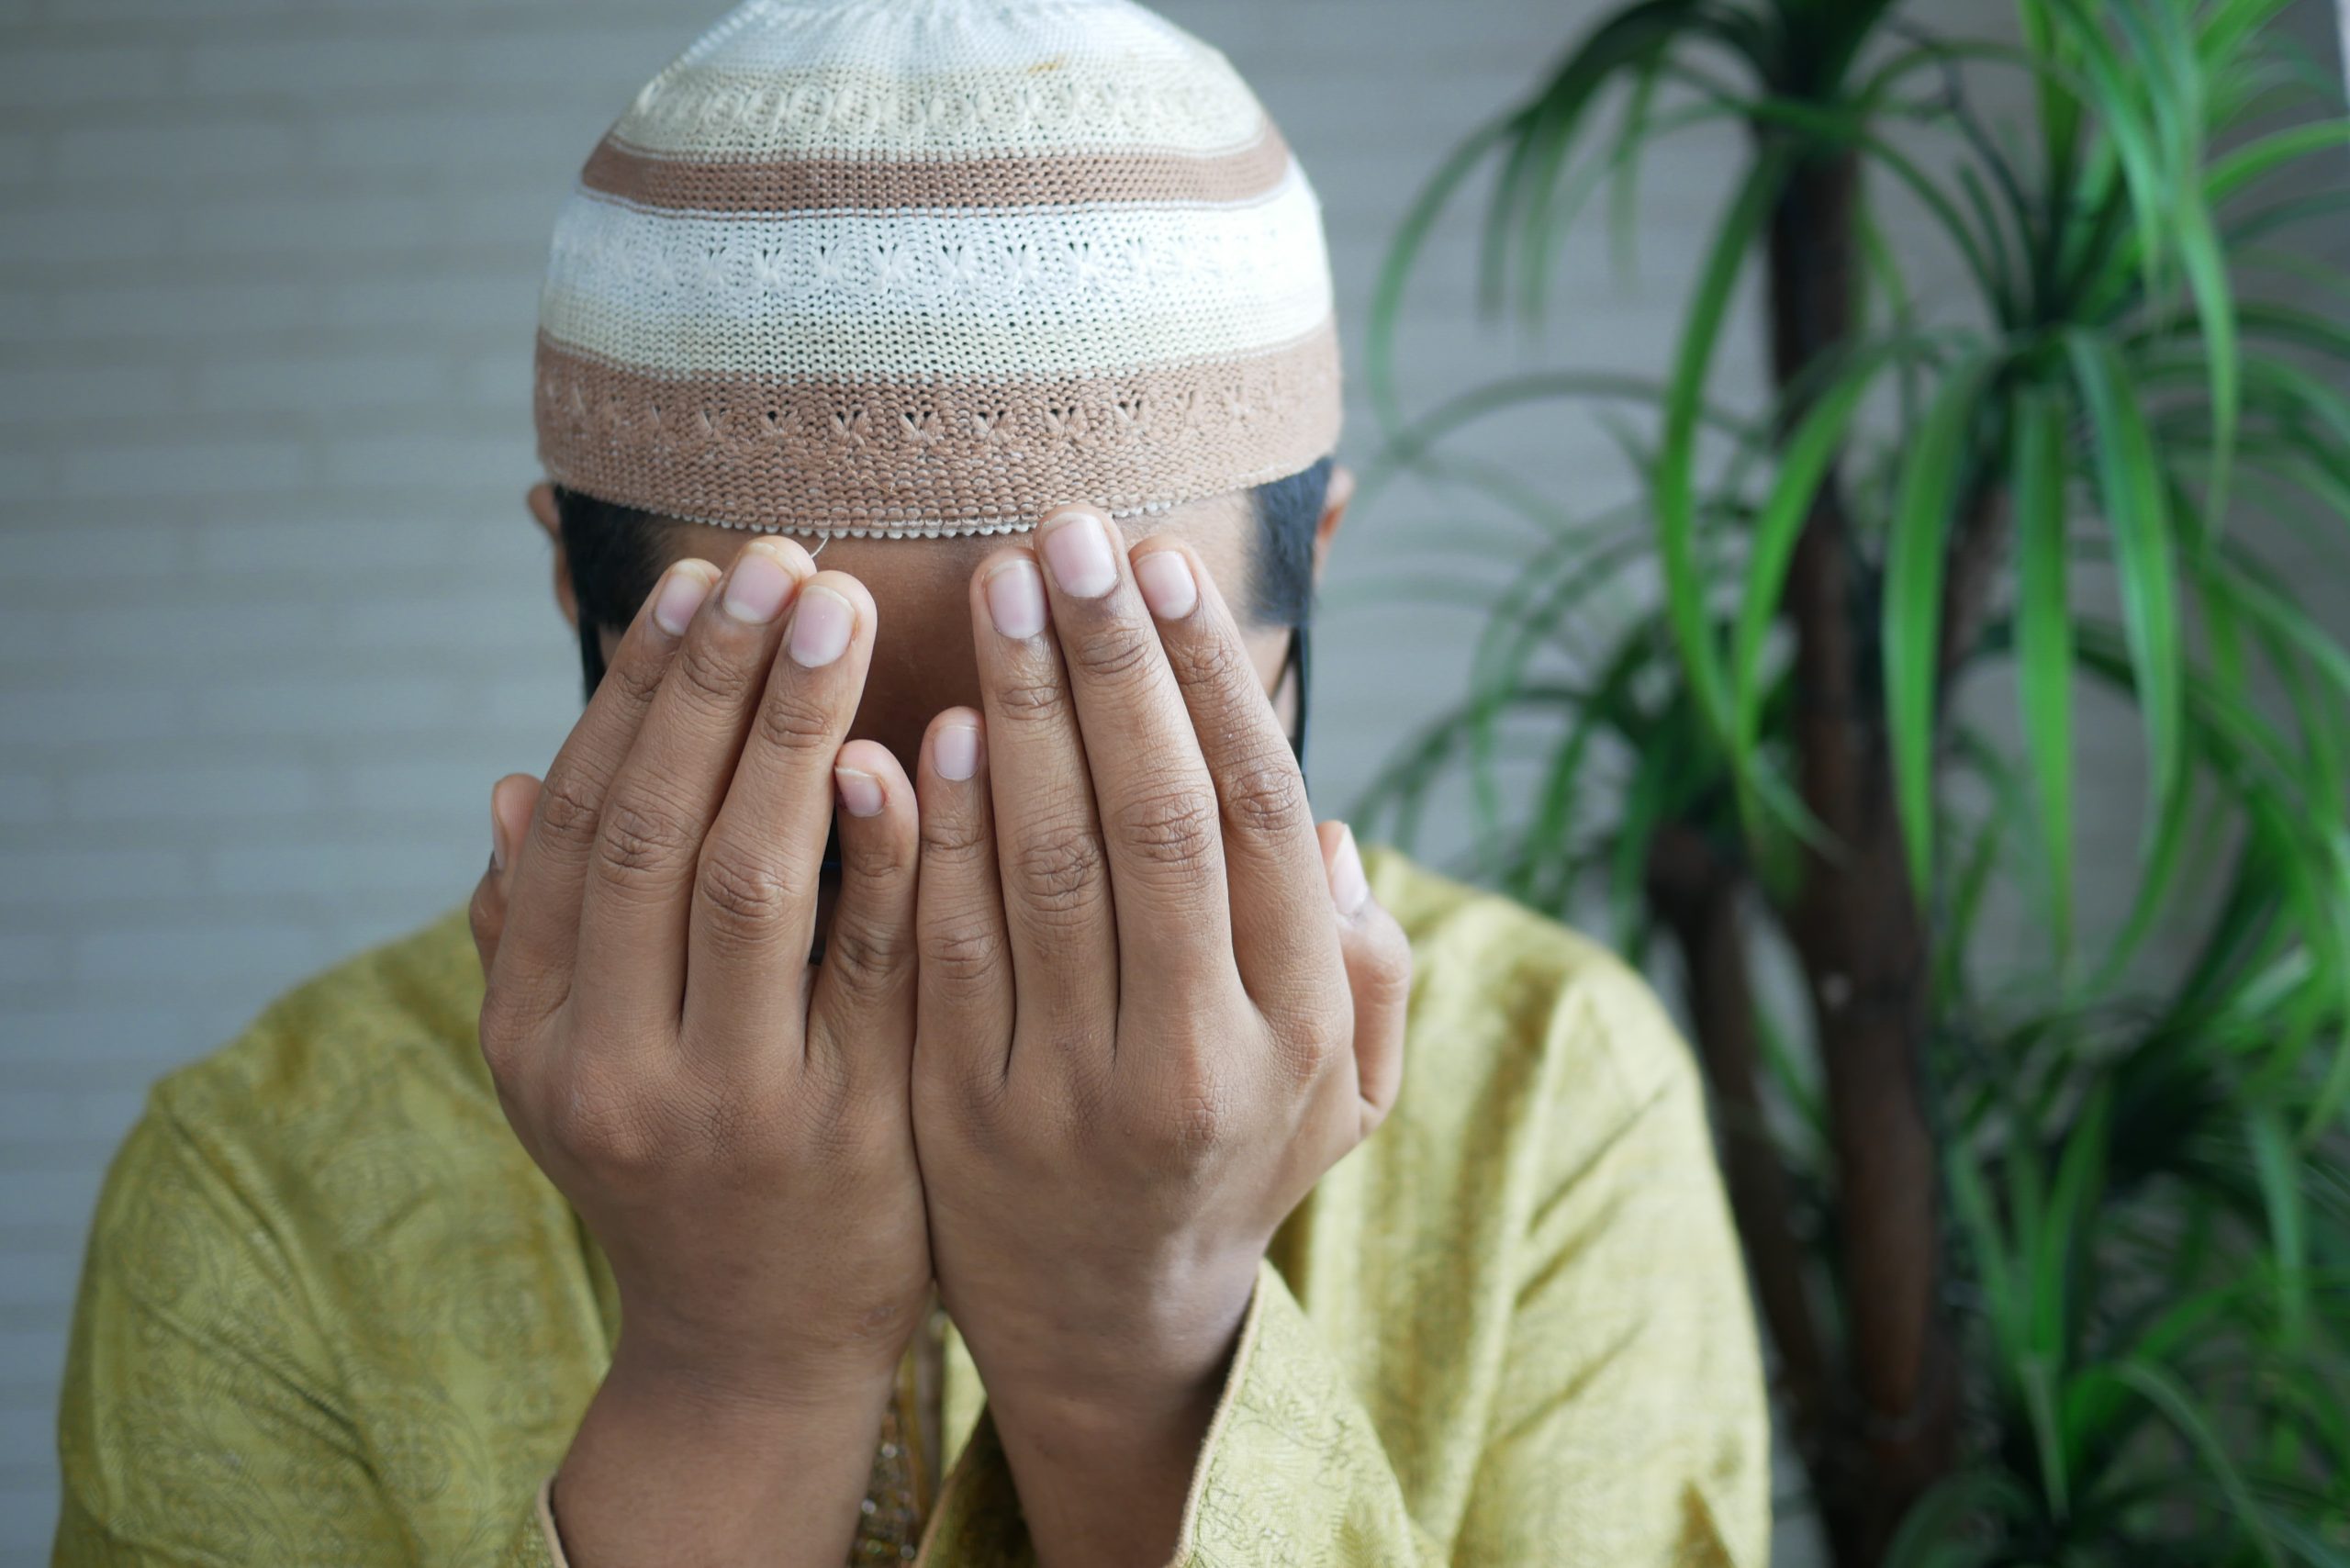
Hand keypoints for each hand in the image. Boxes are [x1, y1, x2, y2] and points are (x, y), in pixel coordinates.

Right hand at [468, 540, 926, 1566]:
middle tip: (777, 558)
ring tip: (839, 608)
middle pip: (654, 830)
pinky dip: (884, 851)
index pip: (577, 824)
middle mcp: (608, 1062)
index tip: (694, 582)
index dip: (633, 694)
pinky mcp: (844, 1129)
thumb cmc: (674, 1169)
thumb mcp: (569, 1066)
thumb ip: (536, 934)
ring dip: (790, 729)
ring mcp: (727, 1100)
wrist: (755, 1346)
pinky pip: (868, 966)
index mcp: (534, 1028)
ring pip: (749, 880)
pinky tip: (909, 749)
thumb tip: (507, 784)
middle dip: (714, 682)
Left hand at [906, 506, 1412, 1564]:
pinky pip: (942, 950)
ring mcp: (1071, 1093)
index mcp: (1298, 1028)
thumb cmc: (1231, 1162)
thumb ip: (1363, 967)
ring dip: (1019, 715)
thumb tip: (1326, 828)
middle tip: (1065, 528)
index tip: (1162, 562)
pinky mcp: (961, 1115)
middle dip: (1109, 661)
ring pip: (1045, 871)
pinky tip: (921, 730)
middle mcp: (1196, 1058)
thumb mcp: (1343, 1092)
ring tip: (996, 589)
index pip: (1254, 812)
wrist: (1106, 1323)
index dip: (1207, 677)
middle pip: (1154, 820)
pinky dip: (934, 836)